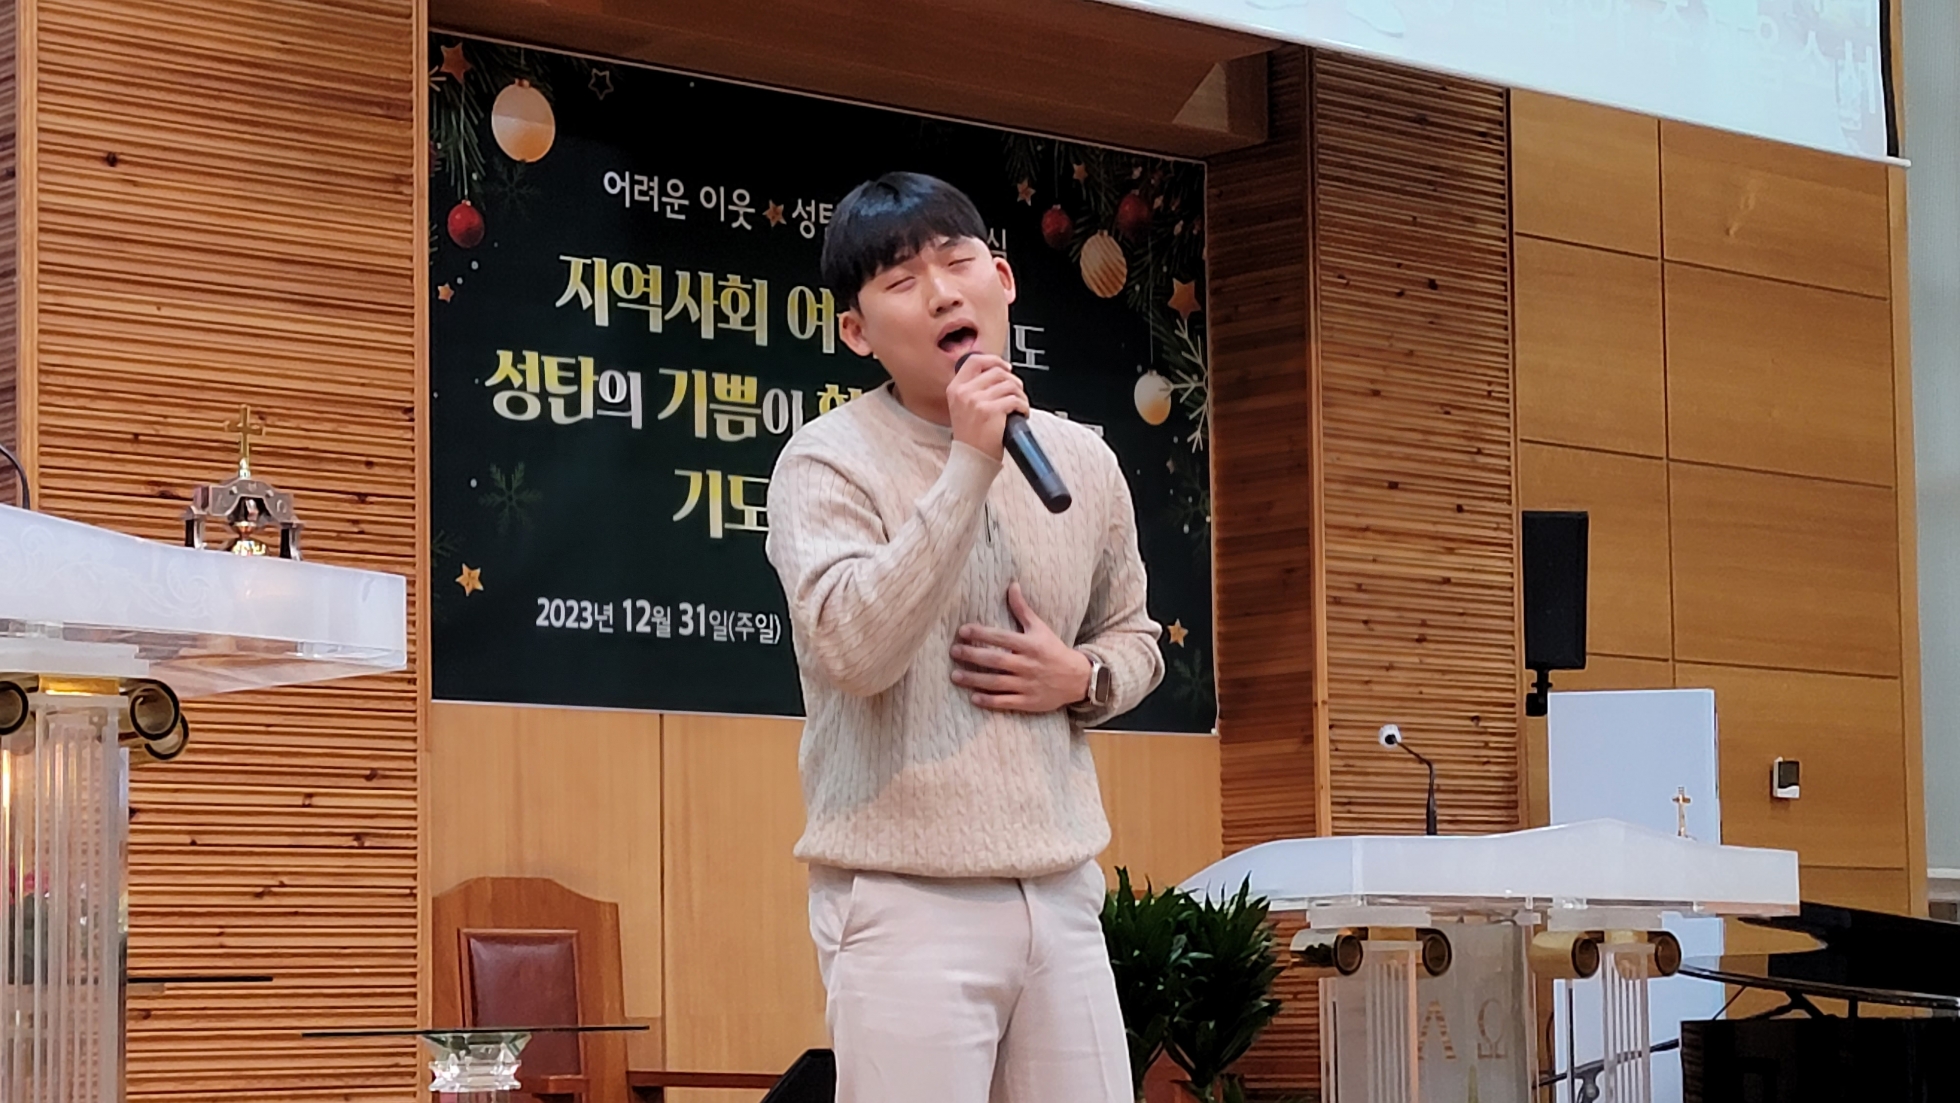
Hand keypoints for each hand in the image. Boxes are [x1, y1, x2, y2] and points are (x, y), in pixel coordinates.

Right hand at [946, 352, 1026, 462]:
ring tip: (1020, 405)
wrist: (971, 459)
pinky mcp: (991, 411)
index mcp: (955, 388)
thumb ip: (973, 388)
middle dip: (1013, 381)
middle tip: (1017, 392)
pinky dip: (1023, 406)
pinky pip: (1015, 400)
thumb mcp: (962, 407)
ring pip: (1009, 385)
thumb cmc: (970, 437)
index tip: (1005, 368)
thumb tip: (999, 373)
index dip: (994, 360)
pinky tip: (1021, 413)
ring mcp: (977, 401)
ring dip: (1021, 395)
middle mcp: (964, 392)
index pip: (974, 361)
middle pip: (997, 371)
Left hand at [950, 582, 1092, 712]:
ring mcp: (1028, 685)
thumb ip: (1023, 610)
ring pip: (997, 682)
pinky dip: (989, 701)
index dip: (981, 634)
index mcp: (1030, 645)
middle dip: (973, 655)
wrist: (1077, 679)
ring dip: (974, 679)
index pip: (1002, 637)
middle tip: (953, 651)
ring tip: (955, 675)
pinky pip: (1006, 702)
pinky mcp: (1029, 702)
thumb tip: (1012, 585)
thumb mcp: (1040, 628)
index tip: (962, 630)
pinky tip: (973, 698)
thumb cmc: (1053, 650)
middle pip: (996, 660)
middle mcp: (1028, 664)